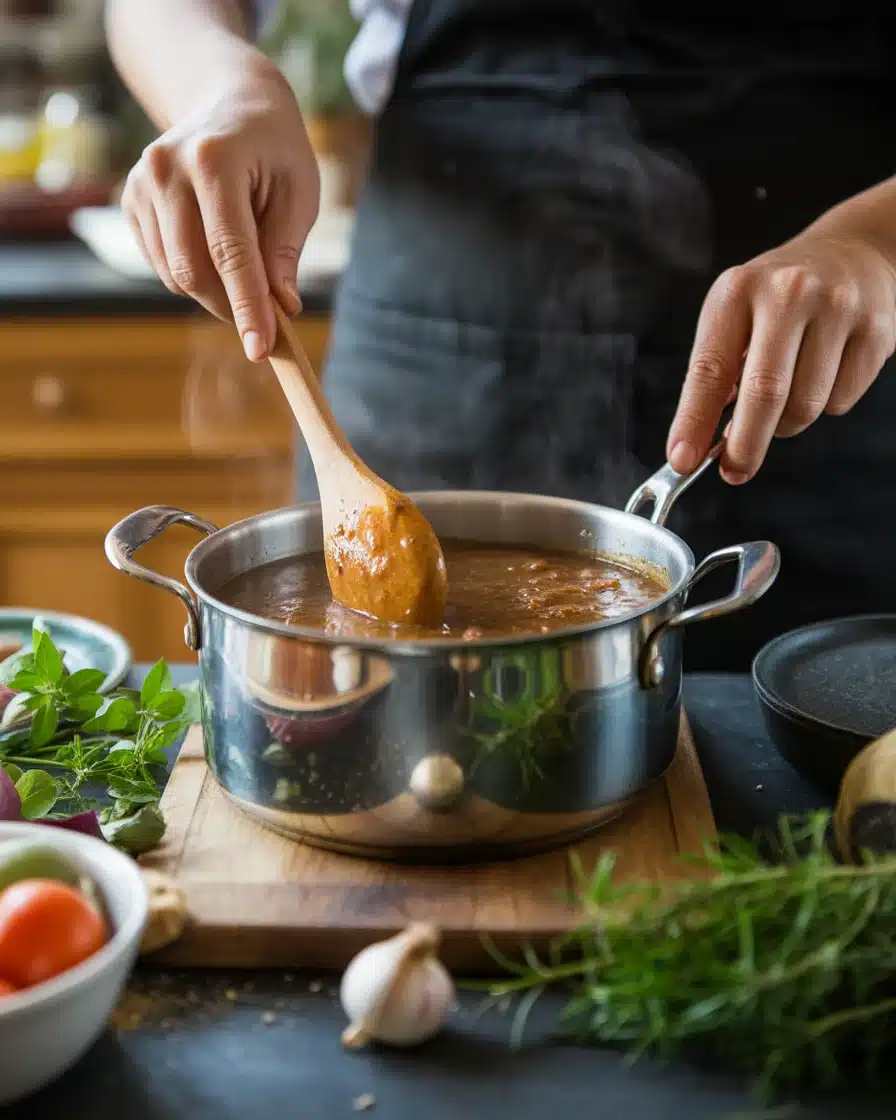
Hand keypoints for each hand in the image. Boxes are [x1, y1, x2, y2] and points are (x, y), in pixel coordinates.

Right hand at [121, 56, 318, 361]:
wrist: (230, 102)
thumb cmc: (275, 149)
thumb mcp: (299, 192)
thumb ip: (285, 250)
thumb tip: (281, 308)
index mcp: (213, 160)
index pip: (231, 252)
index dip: (247, 306)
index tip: (260, 350)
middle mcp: (166, 169)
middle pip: (194, 270)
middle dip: (232, 307)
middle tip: (266, 324)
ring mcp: (141, 184)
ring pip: (175, 275)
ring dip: (214, 293)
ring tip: (246, 271)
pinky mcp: (130, 201)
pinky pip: (162, 265)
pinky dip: (193, 276)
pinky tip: (214, 249)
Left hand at [666, 234, 895, 482]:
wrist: (855, 251)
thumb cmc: (780, 297)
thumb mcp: (736, 314)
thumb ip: (718, 372)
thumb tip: (699, 442)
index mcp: (738, 290)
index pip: (710, 368)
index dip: (694, 421)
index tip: (682, 460)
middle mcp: (788, 293)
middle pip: (764, 393)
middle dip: (745, 445)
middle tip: (734, 470)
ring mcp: (837, 309)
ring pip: (805, 407)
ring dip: (786, 424)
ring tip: (784, 398)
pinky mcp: (876, 330)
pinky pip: (841, 401)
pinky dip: (825, 406)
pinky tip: (823, 374)